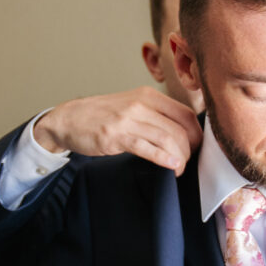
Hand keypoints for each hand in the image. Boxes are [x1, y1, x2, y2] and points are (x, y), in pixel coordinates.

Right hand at [34, 88, 201, 174]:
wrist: (68, 118)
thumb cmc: (102, 115)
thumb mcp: (131, 105)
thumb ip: (155, 113)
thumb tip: (183, 130)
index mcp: (148, 95)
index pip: (185, 114)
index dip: (197, 134)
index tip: (196, 148)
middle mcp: (140, 104)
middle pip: (180, 128)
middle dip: (190, 150)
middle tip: (188, 162)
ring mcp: (128, 119)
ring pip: (167, 138)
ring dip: (179, 158)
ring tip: (179, 169)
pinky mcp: (116, 136)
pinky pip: (147, 148)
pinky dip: (164, 158)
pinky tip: (171, 167)